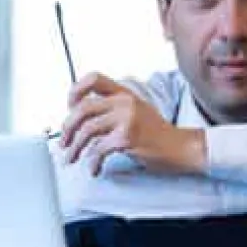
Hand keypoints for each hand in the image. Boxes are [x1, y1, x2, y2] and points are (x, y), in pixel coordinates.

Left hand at [59, 72, 206, 175]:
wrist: (181, 147)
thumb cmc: (158, 134)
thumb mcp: (137, 111)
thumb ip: (113, 110)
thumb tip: (83, 121)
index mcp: (125, 93)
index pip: (93, 78)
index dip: (75, 91)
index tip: (69, 107)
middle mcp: (125, 102)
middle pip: (83, 108)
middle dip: (68, 127)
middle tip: (65, 142)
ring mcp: (126, 119)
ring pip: (87, 130)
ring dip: (75, 147)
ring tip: (71, 158)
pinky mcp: (127, 138)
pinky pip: (99, 150)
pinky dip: (92, 162)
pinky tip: (94, 168)